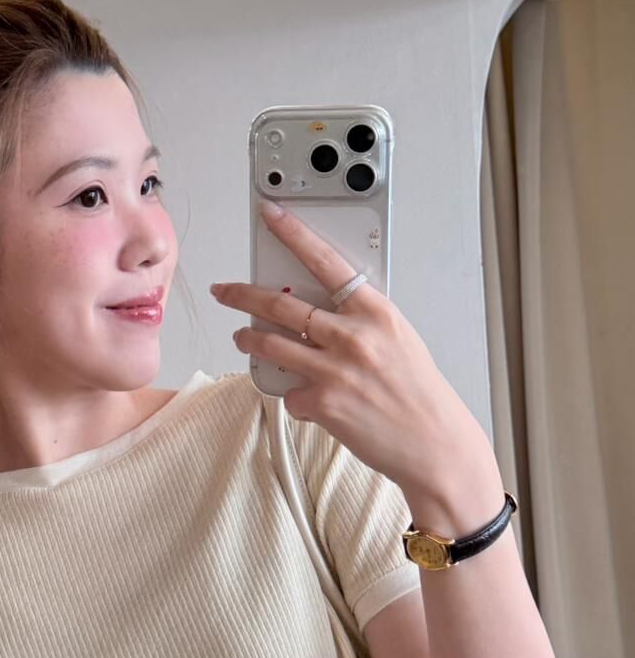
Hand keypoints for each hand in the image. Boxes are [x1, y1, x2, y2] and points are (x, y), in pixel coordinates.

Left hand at [209, 200, 489, 486]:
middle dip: (242, 295)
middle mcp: (353, 336)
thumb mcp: (396, 339)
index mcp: (375, 312)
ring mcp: (335, 370)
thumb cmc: (417, 391)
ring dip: (249, 340)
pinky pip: (289, 392)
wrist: (434, 442)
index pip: (326, 262)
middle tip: (224, 291)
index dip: (294, 235)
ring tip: (243, 337)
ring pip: (270, 344)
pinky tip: (313, 403)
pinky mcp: (322, 403)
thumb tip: (318, 311)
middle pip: (281, 305)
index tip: (271, 214)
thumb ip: (359, 320)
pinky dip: (295, 397)